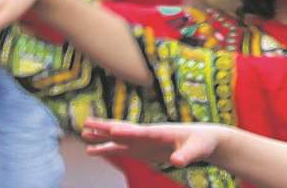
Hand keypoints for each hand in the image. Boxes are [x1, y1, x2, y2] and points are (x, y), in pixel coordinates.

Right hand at [81, 118, 230, 168]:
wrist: (203, 140)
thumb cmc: (201, 142)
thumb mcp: (197, 150)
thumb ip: (186, 155)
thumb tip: (177, 162)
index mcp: (161, 132)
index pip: (142, 132)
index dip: (128, 131)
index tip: (113, 129)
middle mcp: (148, 134)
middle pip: (124, 130)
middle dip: (106, 127)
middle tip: (86, 124)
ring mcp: (143, 141)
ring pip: (118, 138)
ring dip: (102, 137)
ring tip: (83, 134)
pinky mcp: (142, 149)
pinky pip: (121, 149)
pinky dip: (107, 149)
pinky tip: (93, 150)